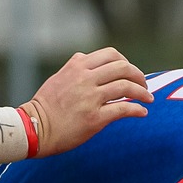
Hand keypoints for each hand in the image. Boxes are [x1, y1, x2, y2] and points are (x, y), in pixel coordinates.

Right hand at [24, 48, 151, 156]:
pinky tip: (142, 112)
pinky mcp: (95, 117)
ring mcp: (90, 98)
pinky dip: (137, 109)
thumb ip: (74, 67)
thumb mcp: (58, 78)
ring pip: (127, 87)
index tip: (130, 72)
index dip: (126, 62)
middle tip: (144, 85)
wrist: (34, 128)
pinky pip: (124, 109)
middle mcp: (85, 79)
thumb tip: (85, 57)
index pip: (111, 55)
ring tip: (148, 98)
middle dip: (139, 76)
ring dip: (143, 93)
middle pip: (123, 68)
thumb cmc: (46, 106)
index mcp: (77, 67)